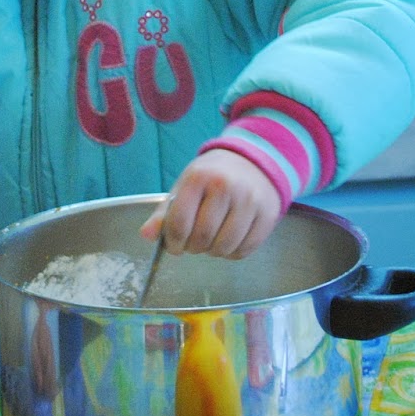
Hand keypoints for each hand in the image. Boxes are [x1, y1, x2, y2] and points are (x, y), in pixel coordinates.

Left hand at [140, 149, 282, 258]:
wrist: (253, 162)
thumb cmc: (212, 177)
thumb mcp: (184, 187)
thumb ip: (164, 214)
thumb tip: (146, 236)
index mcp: (199, 178)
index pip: (179, 223)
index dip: (173, 242)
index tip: (174, 245)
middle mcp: (226, 187)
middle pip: (202, 238)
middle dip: (193, 248)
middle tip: (193, 242)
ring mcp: (249, 201)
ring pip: (224, 247)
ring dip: (213, 252)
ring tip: (211, 239)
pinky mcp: (267, 215)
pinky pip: (245, 250)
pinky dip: (232, 253)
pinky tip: (228, 240)